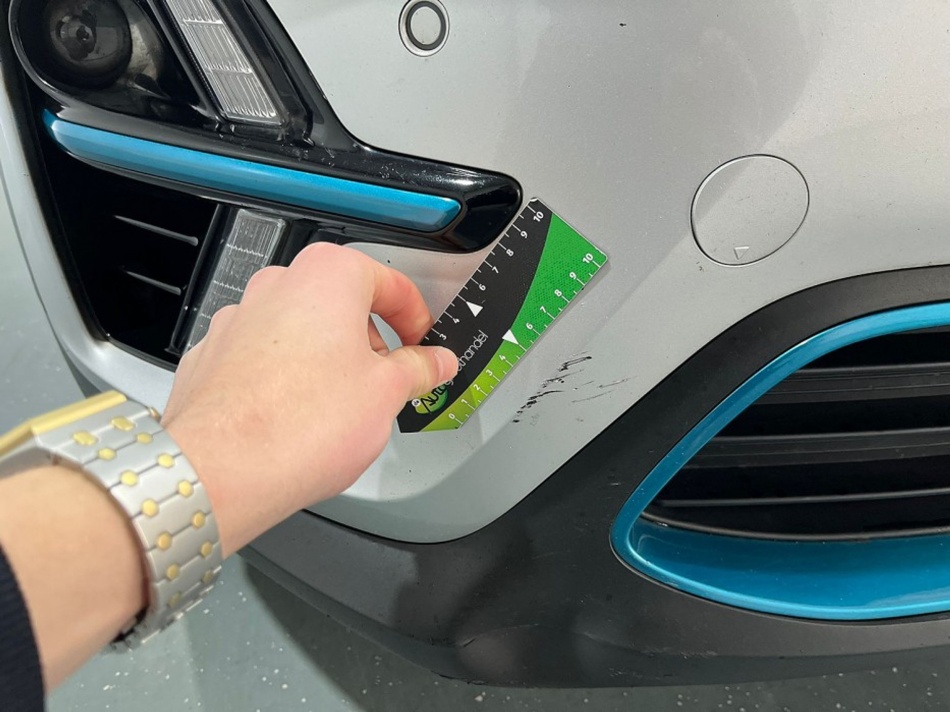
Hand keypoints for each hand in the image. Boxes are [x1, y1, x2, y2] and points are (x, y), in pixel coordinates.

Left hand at [161, 243, 456, 555]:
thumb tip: (434, 362)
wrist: (222, 470)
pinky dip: (287, 379)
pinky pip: (265, 358)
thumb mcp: (387, 394)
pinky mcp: (214, 357)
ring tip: (343, 408)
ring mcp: (239, 320)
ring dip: (327, 360)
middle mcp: (278, 286)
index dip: (417, 319)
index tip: (425, 347)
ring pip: (301, 331)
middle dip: (370, 341)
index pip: (391, 284)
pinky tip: (299, 417)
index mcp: (328, 276)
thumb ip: (418, 369)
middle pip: (342, 303)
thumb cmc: (298, 424)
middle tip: (388, 381)